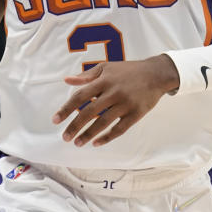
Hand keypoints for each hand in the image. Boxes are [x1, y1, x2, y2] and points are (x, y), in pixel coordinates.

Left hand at [52, 54, 179, 146]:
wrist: (156, 74)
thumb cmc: (128, 70)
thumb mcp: (106, 68)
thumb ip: (86, 76)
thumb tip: (66, 80)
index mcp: (104, 80)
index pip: (80, 96)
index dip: (66, 109)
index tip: (55, 120)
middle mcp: (113, 92)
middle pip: (89, 112)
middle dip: (75, 126)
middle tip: (65, 137)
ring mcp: (125, 104)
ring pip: (103, 123)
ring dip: (89, 134)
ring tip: (77, 143)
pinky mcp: (136, 114)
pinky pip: (120, 129)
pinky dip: (107, 137)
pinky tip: (96, 143)